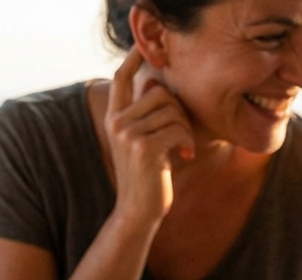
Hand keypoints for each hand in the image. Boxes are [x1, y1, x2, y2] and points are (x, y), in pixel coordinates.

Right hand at [104, 49, 194, 221]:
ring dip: (184, 128)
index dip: (133, 58)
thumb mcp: (142, 141)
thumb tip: (154, 84)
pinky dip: (187, 141)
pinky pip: (177, 128)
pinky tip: (184, 155)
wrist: (138, 211)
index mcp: (114, 118)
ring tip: (181, 147)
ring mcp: (128, 134)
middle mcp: (116, 122)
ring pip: (171, 109)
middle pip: (158, 91)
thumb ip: (145, 114)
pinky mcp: (144, 147)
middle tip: (180, 134)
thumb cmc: (146, 175)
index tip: (143, 46)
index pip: (122, 78)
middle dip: (178, 110)